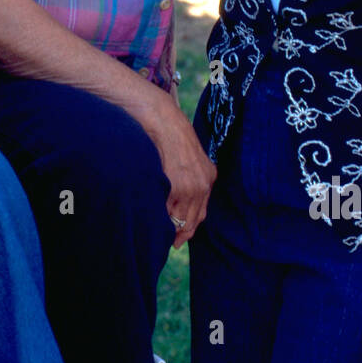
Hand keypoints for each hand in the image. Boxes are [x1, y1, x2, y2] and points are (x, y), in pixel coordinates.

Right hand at [140, 92, 215, 248]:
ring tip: (159, 233)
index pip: (201, 211)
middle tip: (171, 244)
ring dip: (170, 227)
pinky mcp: (176, 185)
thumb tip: (177, 197)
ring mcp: (191, 185)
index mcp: (208, 176)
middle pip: (193, 219)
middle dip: (181, 233)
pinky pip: (168, 209)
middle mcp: (203, 183)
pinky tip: (153, 218)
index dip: (190, 227)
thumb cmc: (169, 134)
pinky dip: (161, 216)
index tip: (180, 238)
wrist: (161, 118)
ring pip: (181, 217)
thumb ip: (187, 177)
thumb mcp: (186, 157)